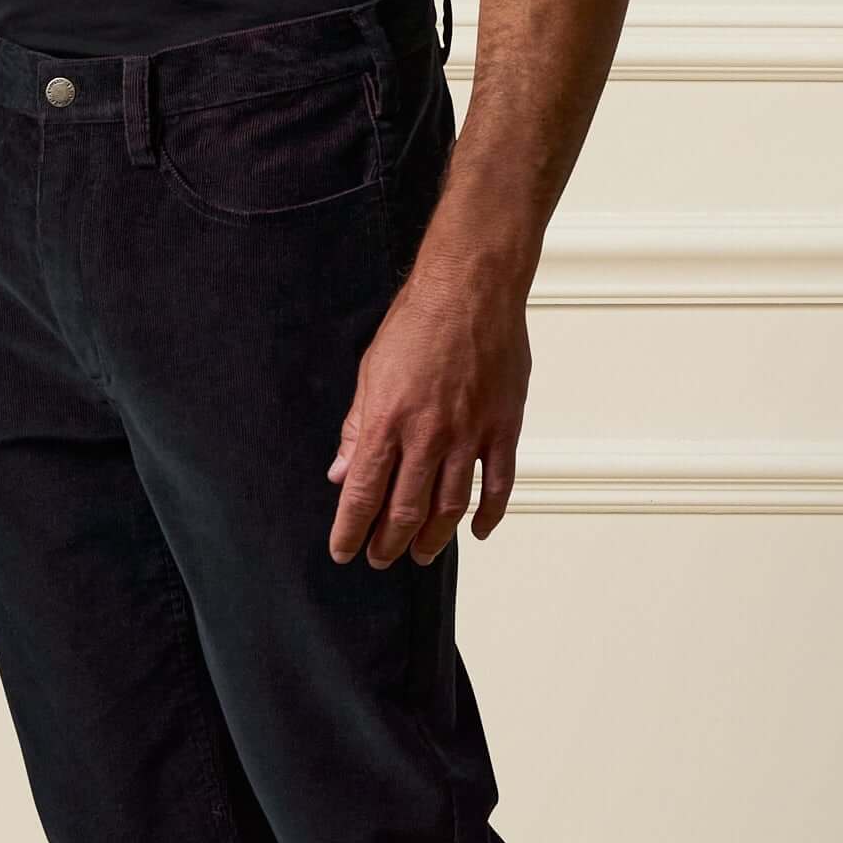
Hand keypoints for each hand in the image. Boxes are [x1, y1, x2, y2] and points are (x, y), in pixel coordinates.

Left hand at [328, 262, 530, 568]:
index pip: (361, 495)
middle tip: (381, 558)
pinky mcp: (503, 426)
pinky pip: (498, 484)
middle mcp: (428, 436)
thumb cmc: (419, 320)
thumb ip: (357, 428)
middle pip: (405, 512)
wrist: (472, 285)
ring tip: (421, 555)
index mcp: (387, 422)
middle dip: (389, 544)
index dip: (350, 531)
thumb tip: (339, 471)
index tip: (343, 552)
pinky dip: (489, 514)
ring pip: (449, 508)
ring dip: (433, 539)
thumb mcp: (370, 372)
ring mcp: (469, 434)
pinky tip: (477, 532)